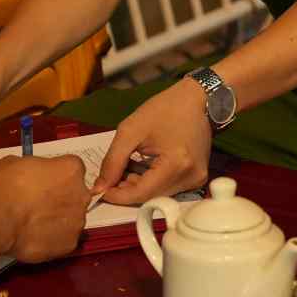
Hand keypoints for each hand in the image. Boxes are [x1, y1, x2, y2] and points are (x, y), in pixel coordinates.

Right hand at [0, 153, 88, 262]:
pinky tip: (34, 236)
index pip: (73, 169)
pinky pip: (63, 240)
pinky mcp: (69, 243)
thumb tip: (28, 173)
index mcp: (71, 169)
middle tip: (40, 202)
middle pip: (76, 194)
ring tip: (34, 222)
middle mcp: (80, 194)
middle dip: (61, 197)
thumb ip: (33, 167)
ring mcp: (77, 221)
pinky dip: (52, 239)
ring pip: (71, 219)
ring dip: (57, 219)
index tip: (47, 180)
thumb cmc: (5, 188)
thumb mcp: (15, 162)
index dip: (58, 175)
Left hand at [94, 80, 212, 205]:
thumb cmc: (164, 109)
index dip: (117, 195)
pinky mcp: (197, 178)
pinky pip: (168, 188)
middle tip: (111, 176)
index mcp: (176, 165)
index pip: (141, 194)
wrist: (197, 99)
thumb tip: (99, 188)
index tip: (99, 190)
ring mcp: (196, 180)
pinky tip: (143, 168)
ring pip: (158, 195)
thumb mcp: (131, 130)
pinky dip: (152, 182)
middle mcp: (190, 178)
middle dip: (127, 190)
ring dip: (138, 186)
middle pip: (150, 197)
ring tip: (127, 168)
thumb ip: (113, 161)